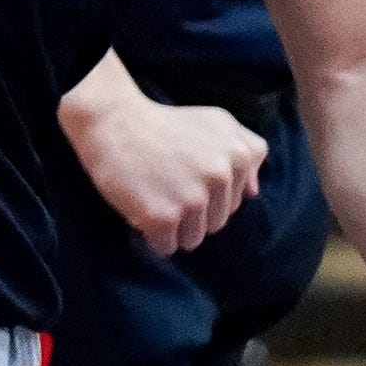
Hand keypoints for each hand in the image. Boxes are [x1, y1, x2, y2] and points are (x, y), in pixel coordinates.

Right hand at [62, 77, 265, 255]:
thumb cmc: (164, 122)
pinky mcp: (163, 217)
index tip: (186, 171)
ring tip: (154, 193)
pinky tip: (142, 205)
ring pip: (193, 239)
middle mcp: (219, 177)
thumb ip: (247, 149)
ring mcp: (192, 199)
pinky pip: (166, 246)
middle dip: (192, 210)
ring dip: (173, 225)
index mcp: (237, 156)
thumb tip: (254, 192)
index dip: (208, 191)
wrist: (111, 119)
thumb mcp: (216, 121)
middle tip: (166, 180)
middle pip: (215, 223)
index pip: (235, 202)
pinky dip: (152, 234)